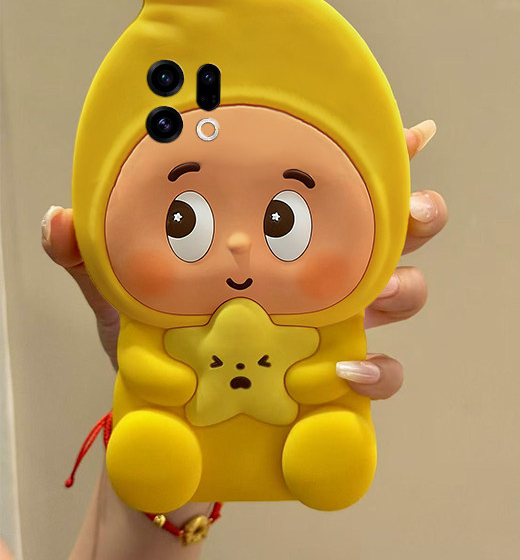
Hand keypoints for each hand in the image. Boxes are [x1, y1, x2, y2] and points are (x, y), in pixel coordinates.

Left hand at [41, 118, 446, 397]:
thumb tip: (59, 218)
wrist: (163, 426)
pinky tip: (347, 372)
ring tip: (379, 294)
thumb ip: (95, 256)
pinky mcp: (337, 382)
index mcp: (283, 238)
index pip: (340, 186)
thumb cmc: (156, 348)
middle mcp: (322, 275)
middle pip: (397, 231)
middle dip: (419, 213)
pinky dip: (378, 372)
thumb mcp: (122, 293)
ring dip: (405, 286)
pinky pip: (382, 375)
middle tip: (411, 212)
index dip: (386, 154)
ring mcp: (337, 326)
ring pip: (405, 293)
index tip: (416, 132)